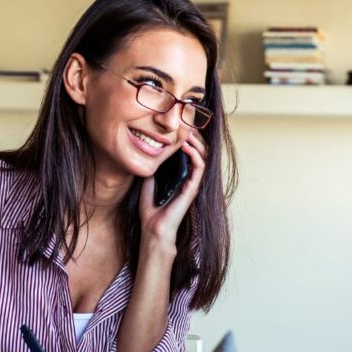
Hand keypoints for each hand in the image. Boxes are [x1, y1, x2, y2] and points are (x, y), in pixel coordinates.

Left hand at [139, 130, 207, 246]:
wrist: (153, 228)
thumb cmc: (151, 209)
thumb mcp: (148, 181)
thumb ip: (154, 167)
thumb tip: (151, 149)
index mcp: (181, 175)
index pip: (190, 151)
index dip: (188, 136)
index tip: (180, 124)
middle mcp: (190, 177)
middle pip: (199, 150)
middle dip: (194, 135)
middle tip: (186, 123)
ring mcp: (193, 183)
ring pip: (203, 155)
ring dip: (196, 141)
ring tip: (187, 131)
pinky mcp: (192, 188)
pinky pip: (199, 166)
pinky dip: (195, 153)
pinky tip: (186, 145)